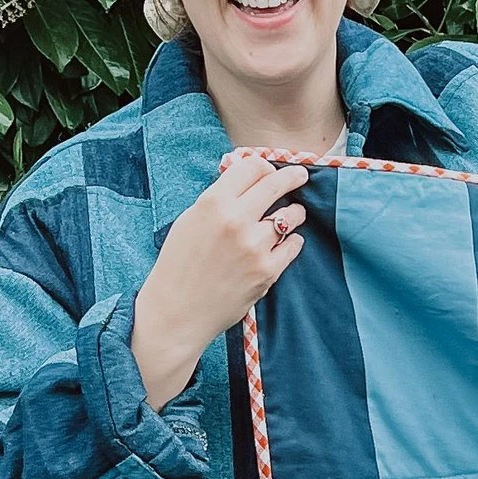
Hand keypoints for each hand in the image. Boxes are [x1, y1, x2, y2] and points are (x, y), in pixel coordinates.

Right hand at [129, 147, 313, 407]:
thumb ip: (218, 200)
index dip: (264, 167)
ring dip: (294, 213)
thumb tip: (246, 181)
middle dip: (292, 177)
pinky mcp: (267, 271)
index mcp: (213, 202)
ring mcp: (254, 246)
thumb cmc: (179, 265)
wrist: (177, 311)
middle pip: (276, 183)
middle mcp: (235, 220)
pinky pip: (293, 245)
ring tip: (294, 215)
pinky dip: (293, 242)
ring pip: (291, 215)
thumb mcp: (190, 221)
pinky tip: (287, 242)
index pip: (252, 167)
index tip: (271, 172)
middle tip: (300, 176)